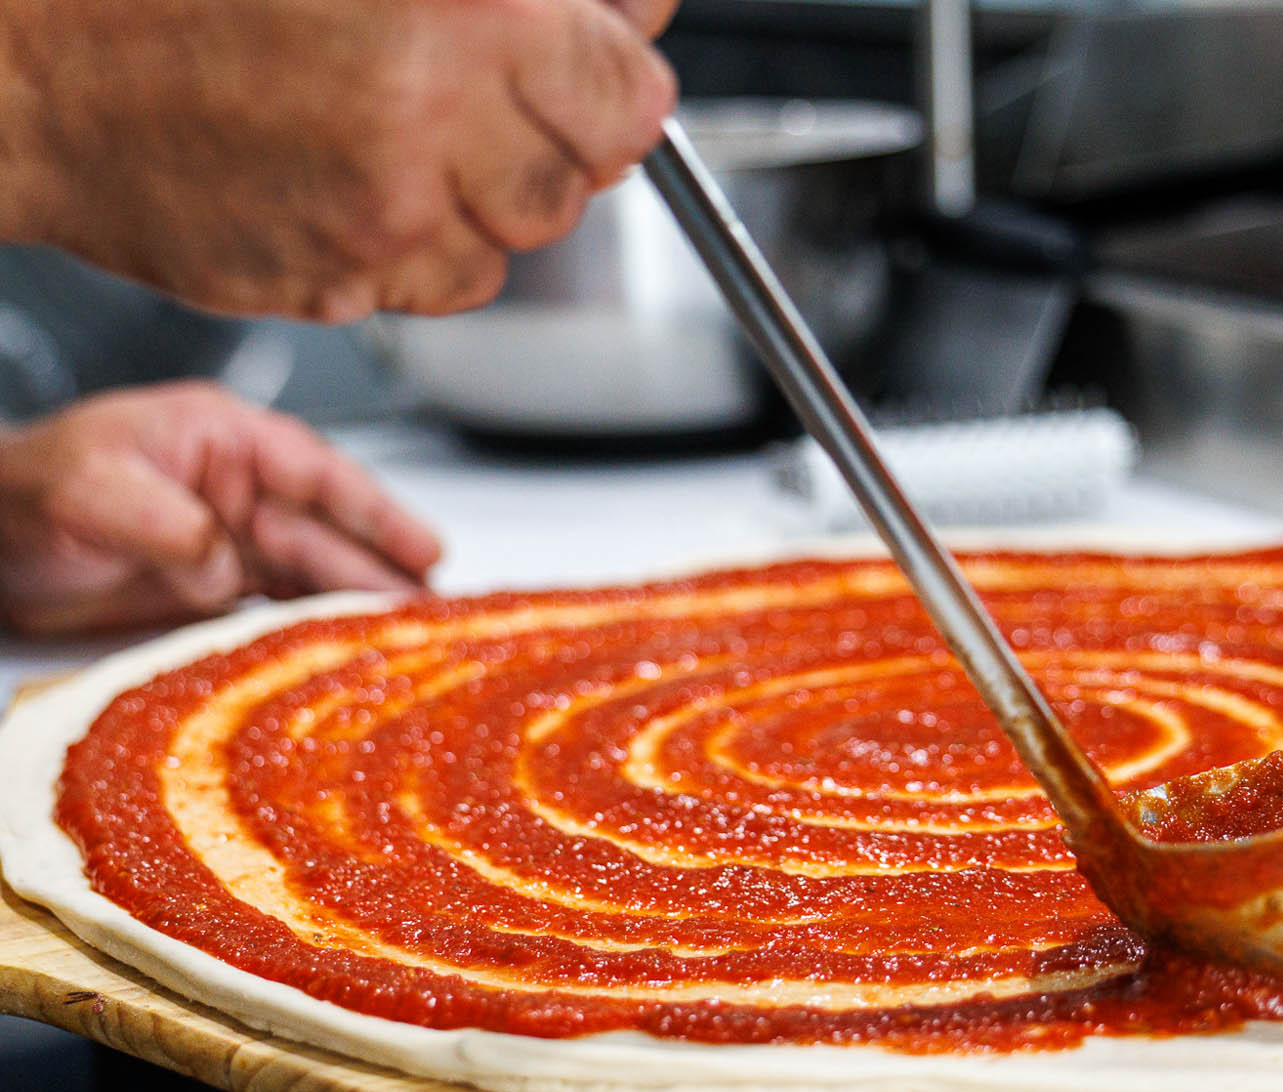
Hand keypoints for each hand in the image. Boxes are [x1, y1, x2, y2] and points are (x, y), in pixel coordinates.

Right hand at [0, 0, 678, 319]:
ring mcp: (381, 217)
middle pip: (583, 177)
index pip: (633, 95)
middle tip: (485, 88)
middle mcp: (429, 122)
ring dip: (487, 194)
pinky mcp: (334, 284)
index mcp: (459, 14)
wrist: (29, 56)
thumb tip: (634, 10)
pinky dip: (419, 242)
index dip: (613, 78)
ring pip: (513, 243)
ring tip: (404, 126)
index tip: (588, 61)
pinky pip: (433, 284)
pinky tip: (352, 175)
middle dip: (554, 137)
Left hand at [0, 382, 442, 635]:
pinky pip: (277, 605)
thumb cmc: (19, 494)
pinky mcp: (213, 585)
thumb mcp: (85, 489)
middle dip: (385, 567)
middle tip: (438, 608)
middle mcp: (234, 487)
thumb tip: (222, 563)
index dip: (376, 511)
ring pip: (311, 571)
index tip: (423, 546)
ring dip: (360, 601)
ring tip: (412, 633)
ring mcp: (228, 537)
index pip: (315, 472)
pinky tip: (347, 647)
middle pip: (328, 530)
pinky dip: (315, 625)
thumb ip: (161, 520)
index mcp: (218, 440)